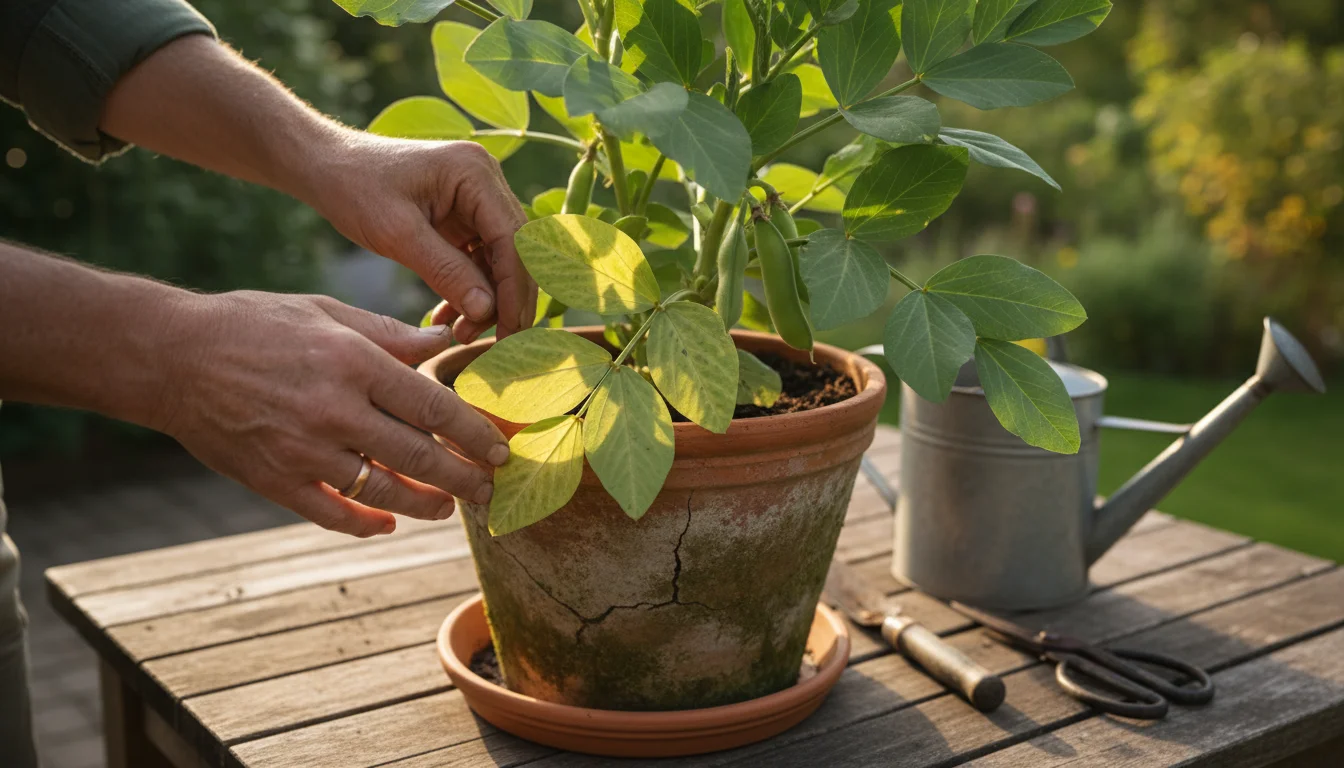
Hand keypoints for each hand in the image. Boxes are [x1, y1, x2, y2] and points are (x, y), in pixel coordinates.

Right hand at [160, 291, 508, 536]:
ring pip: (382, 492)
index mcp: (352, 362)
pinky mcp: (274, 481)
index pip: (432, 406)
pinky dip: (365, 524)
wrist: (171, 358)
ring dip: (424, 506)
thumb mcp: (324, 312)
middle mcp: (333, 410)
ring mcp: (303, 451)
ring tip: (449, 508)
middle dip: (463, 478)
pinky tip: (388, 524)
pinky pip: (332, 514)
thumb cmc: (253, 324)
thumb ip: (389, 334)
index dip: (473, 433)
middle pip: (418, 456)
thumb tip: (445, 342)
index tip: (500, 450)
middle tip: (490, 490)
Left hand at [309, 133, 534, 343]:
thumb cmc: (354, 187)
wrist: (325, 166)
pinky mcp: (464, 216)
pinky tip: (450, 319)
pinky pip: (478, 259)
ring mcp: (477, 198)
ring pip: (500, 259)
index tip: (509, 330)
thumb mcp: (397, 234)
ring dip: (487, 300)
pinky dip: (468, 290)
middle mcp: (486, 180)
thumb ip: (446, 271)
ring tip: (461, 333)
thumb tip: (487, 311)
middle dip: (506, 299)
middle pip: (515, 250)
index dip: (514, 289)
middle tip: (496, 343)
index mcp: (475, 172)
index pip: (512, 238)